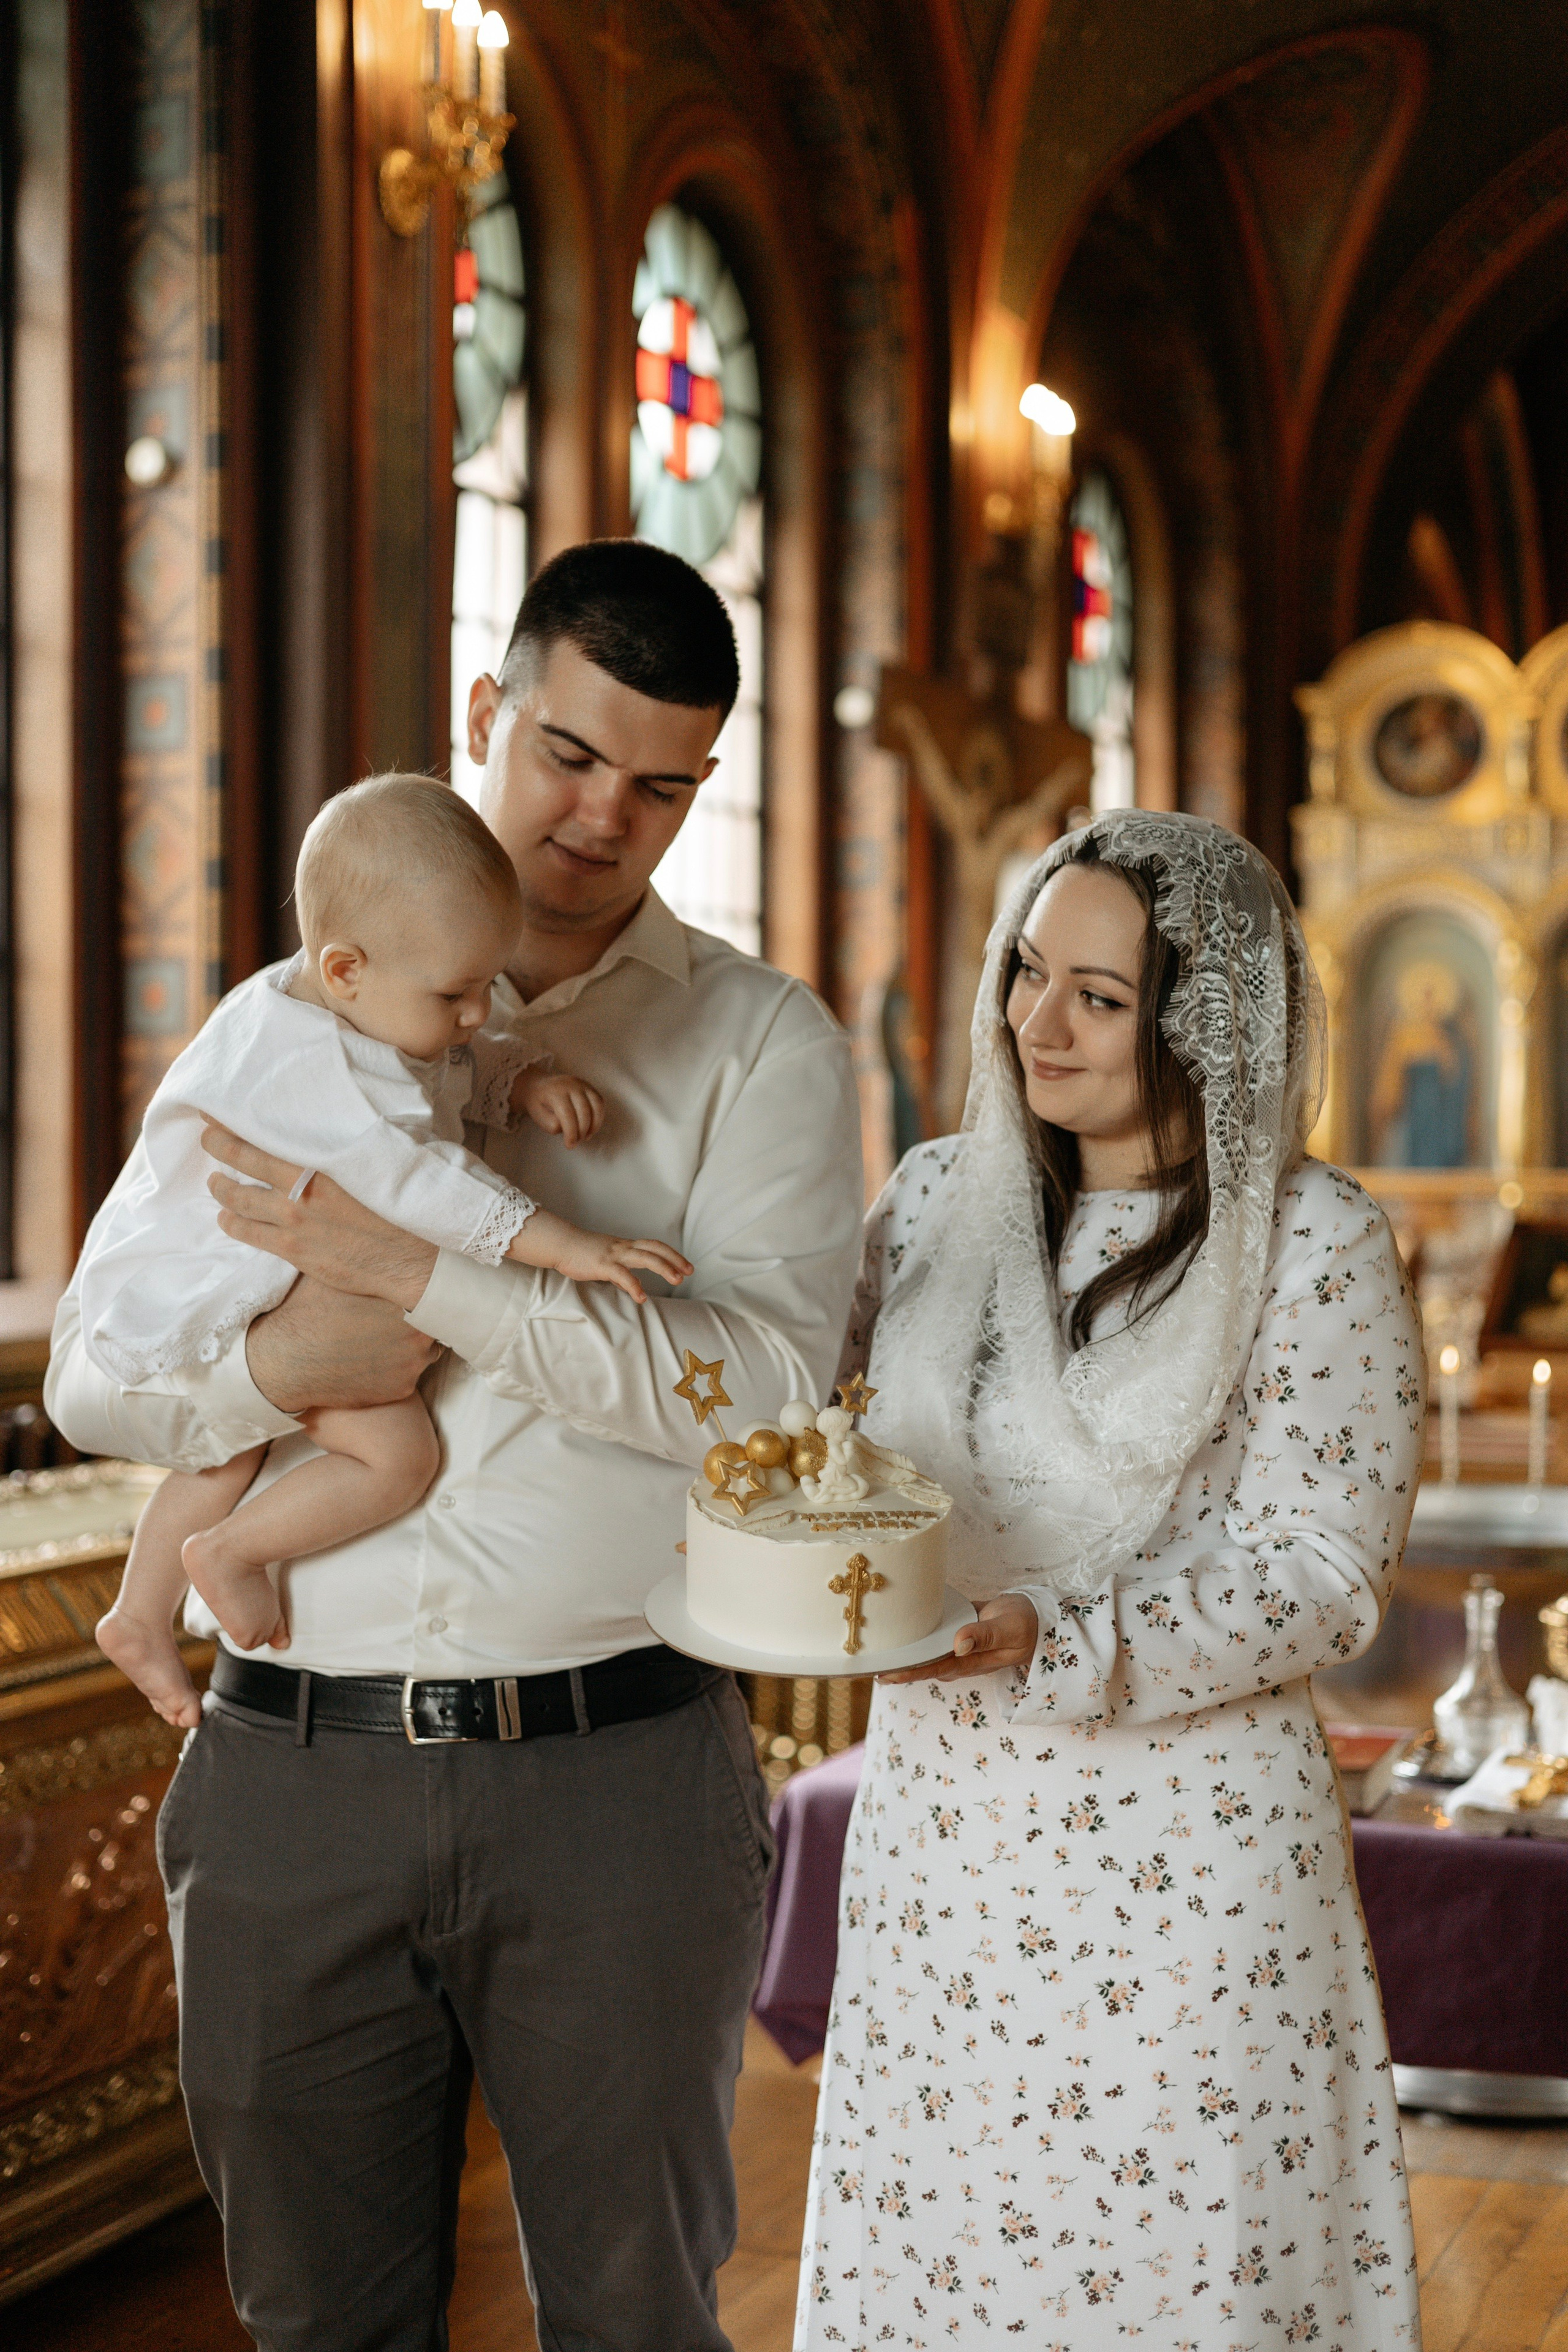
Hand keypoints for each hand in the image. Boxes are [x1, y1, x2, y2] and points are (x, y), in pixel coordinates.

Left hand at [201, 1120, 437, 1309]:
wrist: (413, 1258)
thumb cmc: (403, 1206)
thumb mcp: (378, 1162)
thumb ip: (347, 1147)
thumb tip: (339, 1128)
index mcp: (321, 1161)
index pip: (265, 1134)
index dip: (235, 1122)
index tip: (216, 1112)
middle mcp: (299, 1189)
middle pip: (242, 1161)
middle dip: (218, 1147)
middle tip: (205, 1137)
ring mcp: (293, 1221)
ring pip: (238, 1200)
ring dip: (221, 1188)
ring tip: (213, 1181)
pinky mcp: (293, 1250)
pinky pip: (249, 1234)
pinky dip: (232, 1223)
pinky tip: (225, 1218)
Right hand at [246, 1277, 441, 1415]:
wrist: (287, 1361)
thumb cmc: (308, 1313)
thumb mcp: (333, 1275)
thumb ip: (363, 1266)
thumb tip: (370, 1244)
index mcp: (404, 1298)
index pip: (428, 1293)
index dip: (416, 1295)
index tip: (403, 1298)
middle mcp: (418, 1331)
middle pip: (432, 1323)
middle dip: (416, 1321)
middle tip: (392, 1321)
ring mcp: (413, 1362)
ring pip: (425, 1352)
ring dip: (409, 1348)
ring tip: (381, 1343)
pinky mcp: (403, 1389)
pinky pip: (409, 1377)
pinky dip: (395, 1372)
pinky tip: (372, 1364)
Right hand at [507, 1206, 692, 1304]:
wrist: (559, 1244)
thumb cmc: (580, 1253)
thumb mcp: (605, 1260)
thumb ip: (619, 1269)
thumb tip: (630, 1282)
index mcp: (625, 1246)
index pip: (654, 1246)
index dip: (672, 1254)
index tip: (686, 1265)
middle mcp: (623, 1247)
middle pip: (656, 1248)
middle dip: (675, 1259)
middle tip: (690, 1271)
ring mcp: (614, 1255)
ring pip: (645, 1257)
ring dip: (664, 1268)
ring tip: (677, 1280)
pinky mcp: (602, 1265)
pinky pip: (622, 1275)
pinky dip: (634, 1285)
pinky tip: (642, 1297)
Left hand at [516, 1069, 603, 1147]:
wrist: (539, 1086)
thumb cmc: (538, 1104)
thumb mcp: (539, 1117)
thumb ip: (554, 1124)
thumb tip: (572, 1128)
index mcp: (555, 1091)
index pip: (568, 1114)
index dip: (571, 1133)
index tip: (570, 1145)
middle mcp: (571, 1084)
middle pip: (584, 1111)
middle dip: (582, 1131)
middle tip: (576, 1142)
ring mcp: (583, 1084)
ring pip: (597, 1105)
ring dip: (594, 1125)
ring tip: (585, 1136)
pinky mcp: (590, 1087)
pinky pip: (600, 1103)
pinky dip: (598, 1118)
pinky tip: (590, 1128)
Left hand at [879, 1592, 1038, 1684]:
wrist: (1036, 1616)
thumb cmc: (1026, 1624)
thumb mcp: (1010, 1629)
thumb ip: (986, 1636)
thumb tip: (958, 1644)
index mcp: (971, 1661)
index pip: (934, 1669)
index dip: (908, 1672)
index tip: (885, 1674)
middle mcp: (960, 1657)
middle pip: (923, 1665)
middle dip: (897, 1667)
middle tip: (867, 1665)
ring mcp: (958, 1646)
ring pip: (926, 1652)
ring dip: (904, 1652)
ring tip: (877, 1650)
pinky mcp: (957, 1631)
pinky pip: (934, 1636)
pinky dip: (918, 1634)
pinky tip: (901, 1627)